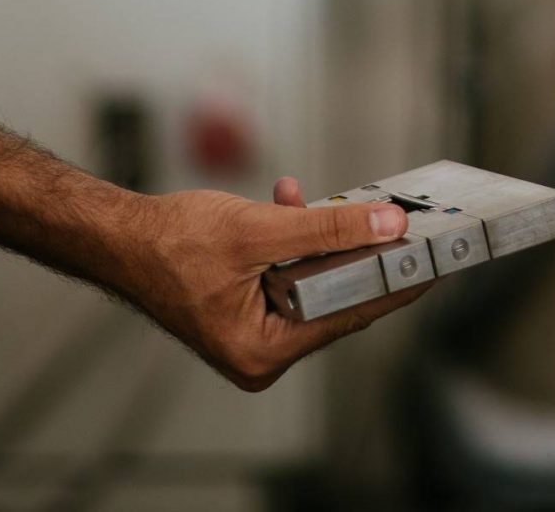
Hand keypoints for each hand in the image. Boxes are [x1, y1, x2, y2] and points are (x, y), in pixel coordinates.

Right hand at [113, 179, 424, 389]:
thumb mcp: (260, 231)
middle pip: (335, 297)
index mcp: (264, 351)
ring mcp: (255, 332)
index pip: (350, 314)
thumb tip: (388, 227)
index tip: (434, 260)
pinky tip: (288, 201)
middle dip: (356, 250)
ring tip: (318, 201)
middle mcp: (262, 352)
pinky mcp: (250, 308)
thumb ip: (328, 230)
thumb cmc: (171, 244)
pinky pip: (290, 272)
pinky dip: (293, 238)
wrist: (120, 236)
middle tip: (394, 219)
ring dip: (319, 236)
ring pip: (314, 279)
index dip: (395, 282)